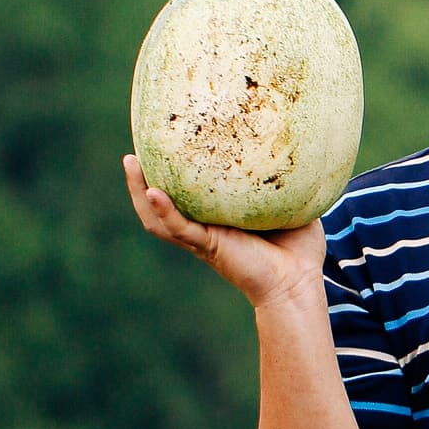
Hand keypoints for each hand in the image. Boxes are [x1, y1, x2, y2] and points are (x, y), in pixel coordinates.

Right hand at [122, 155, 326, 308]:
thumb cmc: (299, 250)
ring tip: (130, 164)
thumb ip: (288, 181)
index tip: (162, 146)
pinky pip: (179, 228)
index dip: (171, 175)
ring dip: (139, 192)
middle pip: (160, 205)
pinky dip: (164, 211)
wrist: (298, 282)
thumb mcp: (292, 205)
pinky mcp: (209, 247)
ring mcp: (203, 239)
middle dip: (141, 181)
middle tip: (132, 153)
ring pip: (158, 219)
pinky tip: (153, 193)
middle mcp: (205, 229)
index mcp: (219, 220)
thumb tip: (297, 147)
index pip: (188, 196)